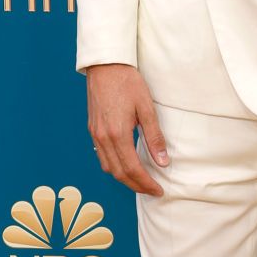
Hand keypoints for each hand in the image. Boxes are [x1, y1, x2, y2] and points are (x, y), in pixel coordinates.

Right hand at [86, 63, 168, 196]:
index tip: (158, 190)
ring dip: (124, 178)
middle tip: (152, 190)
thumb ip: (154, 137)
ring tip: (141, 181)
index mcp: (117, 134)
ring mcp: (95, 134)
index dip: (146, 183)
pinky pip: (102, 156)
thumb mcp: (146, 108)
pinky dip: (114, 166)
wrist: (105, 65)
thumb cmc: (127, 82)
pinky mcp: (93, 129)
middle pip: (119, 173)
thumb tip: (163, 162)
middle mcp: (103, 138)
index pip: (133, 169)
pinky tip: (125, 165)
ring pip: (108, 167)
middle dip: (136, 186)